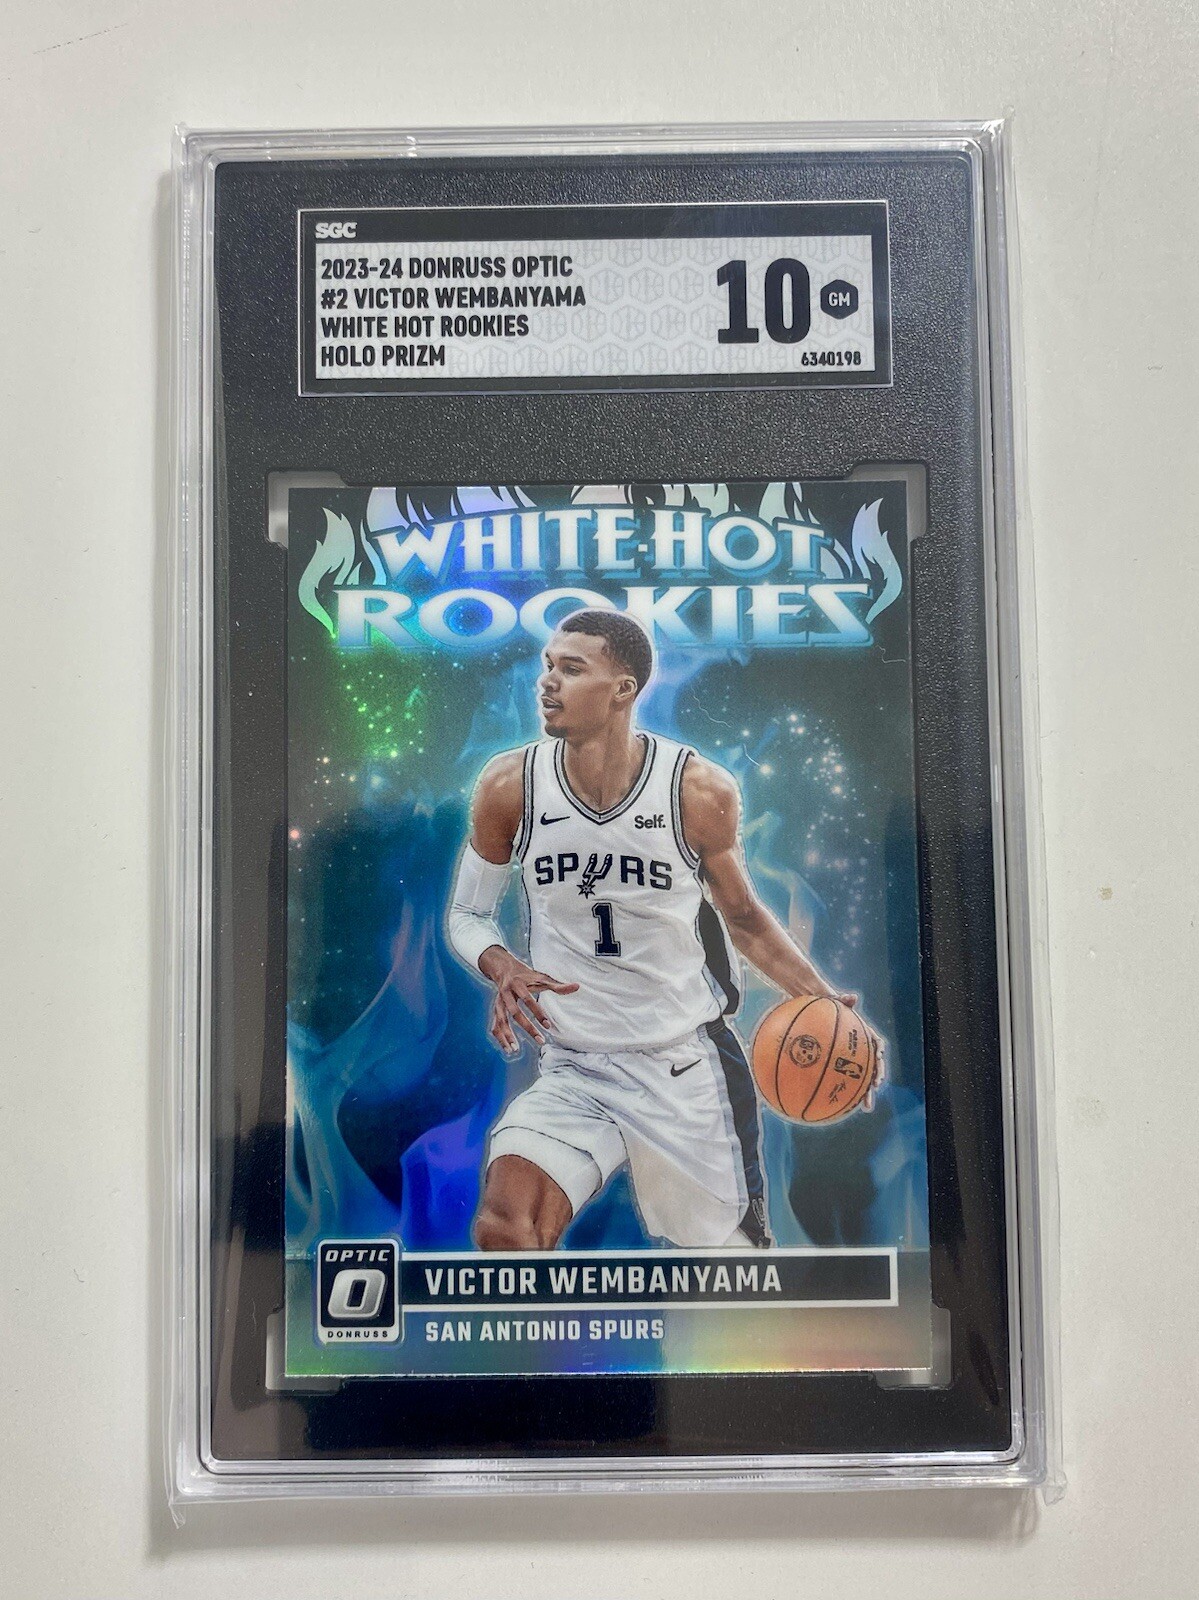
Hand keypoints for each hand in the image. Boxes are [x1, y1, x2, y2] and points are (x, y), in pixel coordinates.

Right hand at [479, 949, 578, 1053]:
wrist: (504, 969)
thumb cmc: (527, 975)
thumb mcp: (542, 978)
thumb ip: (558, 985)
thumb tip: (577, 987)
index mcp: (518, 984)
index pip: (528, 1000)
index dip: (538, 1013)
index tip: (548, 1026)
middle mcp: (506, 994)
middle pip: (515, 1012)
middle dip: (527, 1027)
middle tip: (540, 1041)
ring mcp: (499, 1002)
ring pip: (501, 1020)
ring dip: (507, 1035)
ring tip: (515, 1050)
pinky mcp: (496, 1009)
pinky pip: (495, 1025)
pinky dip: (500, 1037)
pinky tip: (508, 1049)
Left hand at [830, 991, 884, 1111]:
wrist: (816, 1009)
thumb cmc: (825, 1004)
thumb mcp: (833, 1000)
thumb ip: (843, 999)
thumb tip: (852, 997)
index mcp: (861, 1034)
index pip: (875, 1044)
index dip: (878, 1052)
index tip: (878, 1059)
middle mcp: (859, 1048)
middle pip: (872, 1066)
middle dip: (875, 1079)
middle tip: (874, 1089)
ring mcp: (849, 1059)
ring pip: (860, 1078)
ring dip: (865, 1093)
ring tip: (865, 1108)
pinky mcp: (838, 1066)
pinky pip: (841, 1080)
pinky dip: (842, 1093)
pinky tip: (838, 1106)